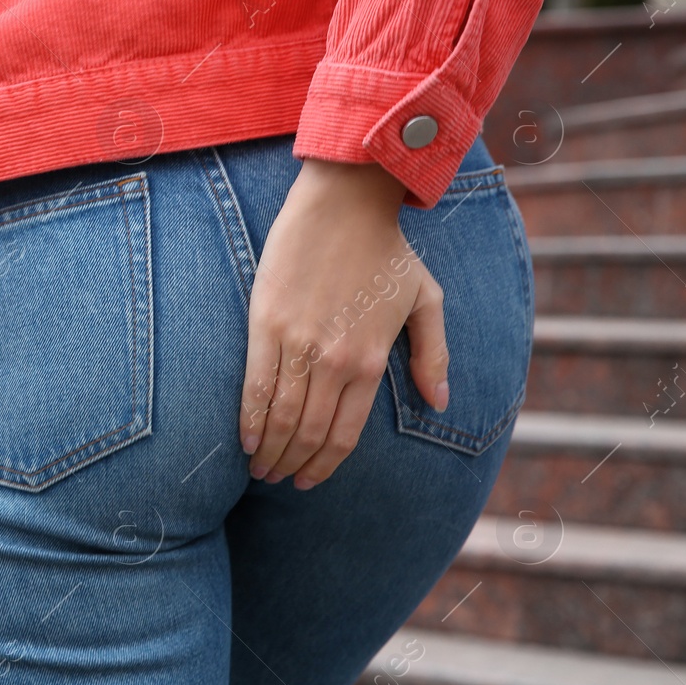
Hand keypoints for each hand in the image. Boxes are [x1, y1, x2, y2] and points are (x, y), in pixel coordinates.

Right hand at [238, 158, 448, 489]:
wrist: (346, 203)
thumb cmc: (387, 249)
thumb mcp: (427, 300)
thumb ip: (433, 355)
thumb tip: (439, 403)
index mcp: (372, 361)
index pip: (344, 433)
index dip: (324, 465)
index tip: (309, 481)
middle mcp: (335, 360)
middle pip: (308, 432)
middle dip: (292, 465)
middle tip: (278, 480)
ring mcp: (298, 343)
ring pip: (279, 416)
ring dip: (268, 451)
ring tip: (260, 469)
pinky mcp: (265, 324)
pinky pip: (255, 384)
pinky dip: (249, 419)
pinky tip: (246, 440)